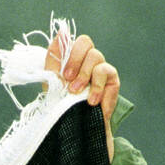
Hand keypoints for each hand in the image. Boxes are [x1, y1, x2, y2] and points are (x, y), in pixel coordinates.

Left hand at [45, 33, 118, 161]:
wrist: (75, 132)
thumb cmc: (62, 107)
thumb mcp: (52, 82)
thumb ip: (55, 58)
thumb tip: (61, 32)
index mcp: (73, 59)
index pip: (74, 40)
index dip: (68, 51)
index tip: (61, 72)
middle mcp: (88, 61)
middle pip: (86, 42)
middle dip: (75, 60)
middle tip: (67, 81)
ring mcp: (101, 70)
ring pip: (96, 56)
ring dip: (84, 75)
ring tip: (75, 94)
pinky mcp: (112, 81)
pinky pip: (106, 72)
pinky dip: (96, 86)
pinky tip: (91, 101)